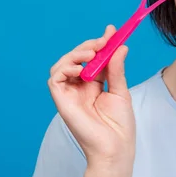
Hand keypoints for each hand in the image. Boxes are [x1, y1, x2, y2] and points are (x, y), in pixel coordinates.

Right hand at [48, 25, 134, 176]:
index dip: (100, 43)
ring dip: (76, 54)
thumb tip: (120, 46)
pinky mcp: (62, 100)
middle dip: (89, 45)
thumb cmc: (119, 124)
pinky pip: (55, 79)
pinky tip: (80, 67)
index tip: (111, 30)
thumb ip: (117, 69)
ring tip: (92, 52)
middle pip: (77, 57)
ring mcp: (70, 93)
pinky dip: (64, 68)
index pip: (93, 57)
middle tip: (103, 40)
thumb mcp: (121, 90)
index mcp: (94, 83)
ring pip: (62, 64)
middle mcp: (80, 86)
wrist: (115, 146)